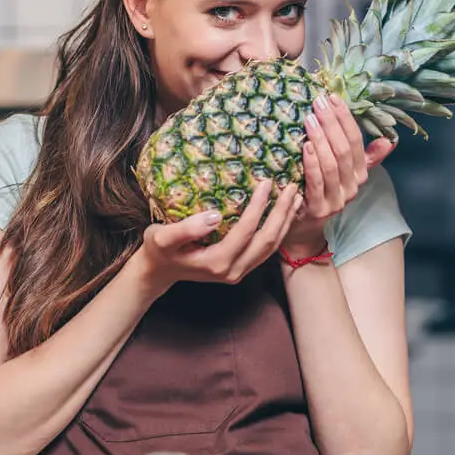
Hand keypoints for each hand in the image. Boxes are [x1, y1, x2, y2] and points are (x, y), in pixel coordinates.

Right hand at [135, 179, 301, 290]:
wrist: (158, 271)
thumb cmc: (159, 250)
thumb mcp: (162, 238)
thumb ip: (186, 229)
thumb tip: (215, 216)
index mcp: (218, 263)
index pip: (246, 230)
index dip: (259, 206)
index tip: (267, 182)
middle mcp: (233, 271)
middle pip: (268, 240)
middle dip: (282, 213)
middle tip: (292, 187)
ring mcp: (239, 272)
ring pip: (272, 247)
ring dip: (285, 221)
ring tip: (295, 197)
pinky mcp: (241, 268)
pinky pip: (266, 249)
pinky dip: (278, 230)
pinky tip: (283, 213)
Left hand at [284, 94, 394, 252]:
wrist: (303, 227)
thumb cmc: (320, 190)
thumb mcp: (344, 172)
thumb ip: (365, 156)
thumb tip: (390, 140)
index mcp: (360, 173)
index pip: (357, 141)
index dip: (345, 118)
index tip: (332, 97)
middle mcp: (352, 186)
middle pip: (344, 150)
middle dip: (331, 123)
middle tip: (318, 102)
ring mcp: (337, 200)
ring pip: (332, 165)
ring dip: (321, 139)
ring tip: (310, 119)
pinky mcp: (318, 210)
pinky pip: (317, 182)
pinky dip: (312, 163)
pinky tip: (306, 146)